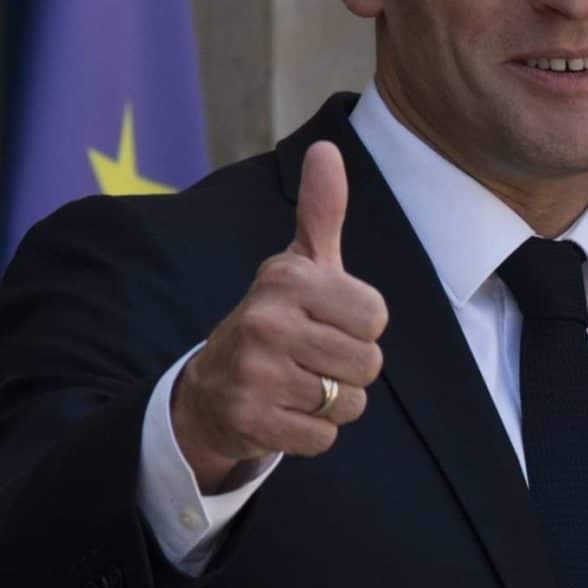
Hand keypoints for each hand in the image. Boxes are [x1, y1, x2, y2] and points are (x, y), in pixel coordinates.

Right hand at [172, 141, 388, 491]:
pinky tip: (283, 413)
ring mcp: (254, 372)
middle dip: (350, 370)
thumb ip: (321, 212)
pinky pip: (323, 438)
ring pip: (349, 403)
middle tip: (311, 360)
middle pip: (369, 364)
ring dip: (333, 404)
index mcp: (287, 278)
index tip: (325, 323)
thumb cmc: (275, 321)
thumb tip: (327, 149)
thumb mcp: (298, 266)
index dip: (360, 327)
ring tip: (298, 385)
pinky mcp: (250, 420)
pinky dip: (312, 434)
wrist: (210, 388)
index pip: (376, 316)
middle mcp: (266, 320)